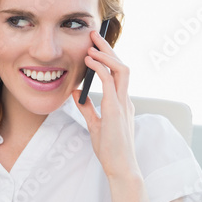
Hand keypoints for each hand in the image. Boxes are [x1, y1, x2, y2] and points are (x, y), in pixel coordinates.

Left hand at [72, 30, 138, 178]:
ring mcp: (123, 103)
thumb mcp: (94, 123)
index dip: (108, 57)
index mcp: (121, 102)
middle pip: (121, 65)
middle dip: (108, 48)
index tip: (95, 46)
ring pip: (121, 69)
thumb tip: (76, 92)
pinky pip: (110, 81)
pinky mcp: (116, 109)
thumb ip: (87, 107)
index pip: (118, 72)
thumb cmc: (110, 149)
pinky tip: (89, 61)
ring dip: (106, 55)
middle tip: (94, 35)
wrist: (120, 167)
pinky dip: (101, 68)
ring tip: (91, 45)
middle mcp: (125, 99)